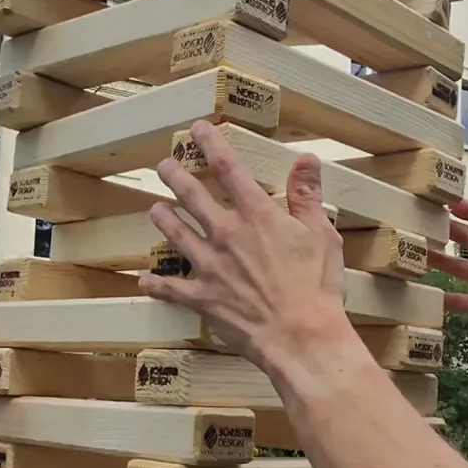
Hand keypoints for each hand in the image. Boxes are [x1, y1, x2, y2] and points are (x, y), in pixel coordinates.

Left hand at [137, 121, 347, 374]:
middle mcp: (226, 234)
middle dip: (175, 176)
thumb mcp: (321, 235)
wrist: (300, 337)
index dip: (211, 144)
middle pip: (191, 197)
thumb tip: (306, 159)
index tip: (198, 129)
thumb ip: (307, 196)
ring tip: (155, 209)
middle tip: (164, 166)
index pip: (229, 169)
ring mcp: (209, 266)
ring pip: (176, 234)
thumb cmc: (316, 288)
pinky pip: (171, 289)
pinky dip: (156, 285)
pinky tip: (145, 281)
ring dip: (163, 219)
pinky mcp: (202, 297)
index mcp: (256, 216)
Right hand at [426, 193, 467, 365]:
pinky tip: (423, 295)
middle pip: (467, 241)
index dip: (467, 210)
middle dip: (447, 232)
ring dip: (439, 261)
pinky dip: (442, 297)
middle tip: (419, 225)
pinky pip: (458, 299)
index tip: (442, 202)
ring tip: (414, 255)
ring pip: (458, 268)